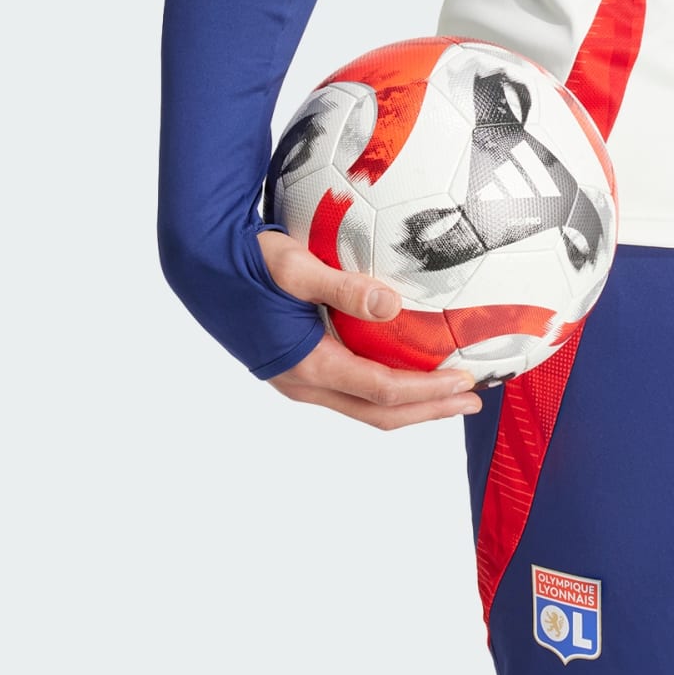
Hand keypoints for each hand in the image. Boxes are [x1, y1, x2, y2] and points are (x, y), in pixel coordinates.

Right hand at [257, 229, 482, 429]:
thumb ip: (342, 287)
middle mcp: (304, 383)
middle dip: (428, 410)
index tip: (466, 382)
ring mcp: (298, 381)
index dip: (428, 391)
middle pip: (378, 412)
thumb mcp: (295, 267)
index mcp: (308, 365)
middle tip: (473, 402)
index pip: (382, 390)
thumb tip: (392, 304)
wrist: (201, 265)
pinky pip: (350, 390)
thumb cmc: (247, 262)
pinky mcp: (296, 367)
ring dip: (409, 404)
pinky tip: (404, 369)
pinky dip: (385, 389)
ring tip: (448, 393)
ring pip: (363, 406)